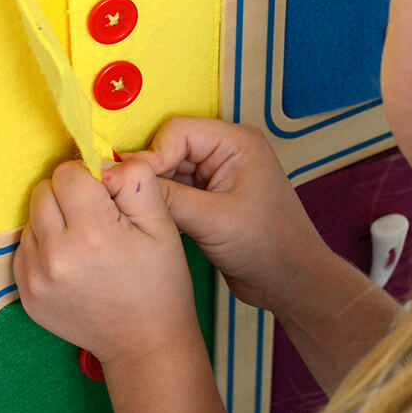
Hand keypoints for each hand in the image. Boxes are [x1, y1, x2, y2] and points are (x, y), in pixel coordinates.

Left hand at [13, 158, 201, 364]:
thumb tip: (103, 163)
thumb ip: (135, 181)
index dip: (91, 178)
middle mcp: (54, 255)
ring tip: (86, 243)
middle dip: (69, 195)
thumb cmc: (160, 283)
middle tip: (98, 218)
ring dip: (55, 219)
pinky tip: (74, 261)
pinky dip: (46, 245)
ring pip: (32, 217)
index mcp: (92, 234)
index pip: (69, 173)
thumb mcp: (162, 224)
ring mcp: (34, 277)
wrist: (145, 342)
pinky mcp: (25, 294)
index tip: (110, 197)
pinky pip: (26, 247)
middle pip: (44, 191)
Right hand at [121, 117, 330, 311]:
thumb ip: (169, 199)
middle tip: (123, 197)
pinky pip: (174, 190)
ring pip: (169, 170)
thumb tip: (121, 180)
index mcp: (236, 142)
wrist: (290, 281)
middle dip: (148, 173)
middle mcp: (226, 151)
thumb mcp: (214, 221)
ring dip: (153, 189)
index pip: (179, 131)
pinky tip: (149, 219)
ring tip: (135, 211)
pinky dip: (160, 202)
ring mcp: (216, 175)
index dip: (152, 154)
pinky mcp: (208, 198)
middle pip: (170, 148)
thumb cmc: (268, 247)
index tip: (132, 183)